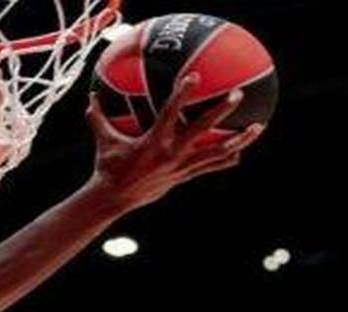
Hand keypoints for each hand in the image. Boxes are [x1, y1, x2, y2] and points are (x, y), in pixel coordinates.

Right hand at [85, 74, 262, 210]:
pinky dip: (226, 158)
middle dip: (221, 111)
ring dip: (238, 140)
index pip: (171, 113)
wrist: (113, 199)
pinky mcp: (184, 176)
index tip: (194, 76)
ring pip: (216, 152)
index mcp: (153, 141)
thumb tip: (90, 95)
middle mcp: (172, 153)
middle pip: (203, 130)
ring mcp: (181, 167)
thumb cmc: (108, 168)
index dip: (182, 94)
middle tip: (237, 94)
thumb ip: (98, 116)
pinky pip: (210, 167)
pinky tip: (240, 151)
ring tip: (257, 127)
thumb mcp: (103, 140)